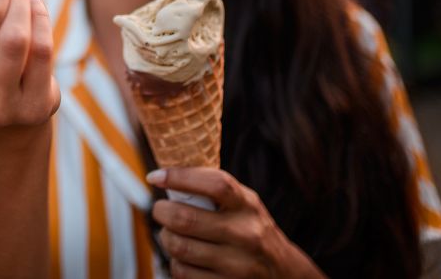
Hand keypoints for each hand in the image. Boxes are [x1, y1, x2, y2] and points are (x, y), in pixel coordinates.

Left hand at [149, 168, 325, 278]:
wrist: (284, 273)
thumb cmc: (252, 230)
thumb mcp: (244, 204)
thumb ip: (215, 190)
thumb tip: (169, 172)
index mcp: (248, 205)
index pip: (215, 184)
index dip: (180, 177)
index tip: (156, 176)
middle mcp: (246, 234)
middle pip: (185, 219)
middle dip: (162, 212)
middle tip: (161, 210)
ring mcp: (238, 265)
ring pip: (180, 248)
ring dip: (166, 239)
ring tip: (171, 234)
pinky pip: (183, 273)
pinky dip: (175, 263)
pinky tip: (184, 257)